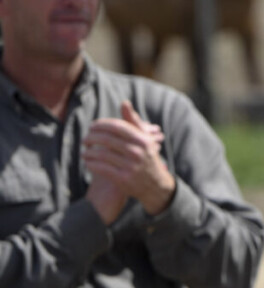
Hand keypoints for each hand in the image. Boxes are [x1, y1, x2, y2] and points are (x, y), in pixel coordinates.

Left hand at [83, 101, 175, 216]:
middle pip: (107, 140)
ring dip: (88, 151)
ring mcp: (131, 167)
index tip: (92, 126)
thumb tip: (124, 102)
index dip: (101, 125)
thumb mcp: (145, 139)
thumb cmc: (147, 158)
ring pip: (101, 154)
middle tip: (85, 139)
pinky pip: (101, 168)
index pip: (117, 127)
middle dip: (92, 137)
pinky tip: (88, 161)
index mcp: (143, 140)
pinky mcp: (123, 179)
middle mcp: (138, 152)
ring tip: (84, 151)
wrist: (155, 185)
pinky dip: (91, 163)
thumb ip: (133, 121)